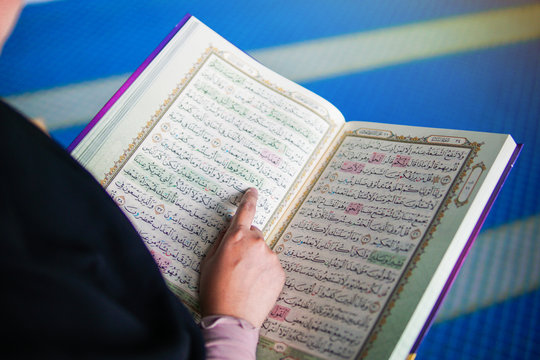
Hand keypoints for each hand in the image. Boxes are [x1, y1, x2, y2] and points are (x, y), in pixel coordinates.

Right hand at [199, 188, 284, 327]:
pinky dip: (263, 272)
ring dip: (255, 259)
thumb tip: (228, 229)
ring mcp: (270, 257)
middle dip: (245, 243)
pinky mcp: (279, 272)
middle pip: (253, 234)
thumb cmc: (214, 290)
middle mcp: (256, 242)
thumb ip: (220, 241)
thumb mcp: (208, 262)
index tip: (253, 191)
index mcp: (236, 237)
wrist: (232, 318)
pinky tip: (254, 286)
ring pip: (262, 251)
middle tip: (235, 264)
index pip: (245, 211)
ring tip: (244, 280)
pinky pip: (270, 265)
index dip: (249, 199)